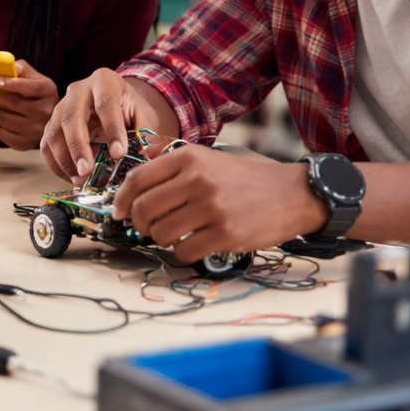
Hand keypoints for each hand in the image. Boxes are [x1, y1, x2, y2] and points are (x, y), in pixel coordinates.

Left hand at [0, 60, 56, 150]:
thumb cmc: (36, 93)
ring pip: (3, 118)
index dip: (13, 84)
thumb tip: (7, 65)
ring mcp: (34, 130)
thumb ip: (21, 69)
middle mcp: (43, 112)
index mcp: (47, 91)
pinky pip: (0, 131)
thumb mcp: (34, 77)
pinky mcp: (24, 143)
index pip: (30, 88)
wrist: (47, 118)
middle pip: (12, 103)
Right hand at [40, 68, 166, 183]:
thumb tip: (148, 154)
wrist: (113, 104)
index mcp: (104, 81)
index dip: (112, 130)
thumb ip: (147, 131)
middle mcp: (77, 90)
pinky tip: (72, 177)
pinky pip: (46, 145)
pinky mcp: (51, 124)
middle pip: (71, 117)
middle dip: (78, 146)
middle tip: (87, 171)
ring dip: (64, 159)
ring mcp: (60, 106)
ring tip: (80, 179)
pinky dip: (56, 164)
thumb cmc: (128, 109)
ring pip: (53, 132)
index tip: (119, 154)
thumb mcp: (144, 114)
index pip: (106, 104)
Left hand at [111, 145, 327, 262]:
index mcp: (189, 158)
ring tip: (174, 235)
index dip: (122, 198)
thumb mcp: (208, 157)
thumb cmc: (245, 179)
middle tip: (146, 228)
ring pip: (161, 233)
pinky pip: (184, 252)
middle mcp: (198, 180)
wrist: (291, 194)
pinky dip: (182, 252)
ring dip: (161, 239)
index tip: (118, 211)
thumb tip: (139, 161)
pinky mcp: (225, 234)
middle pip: (143, 209)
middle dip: (138, 223)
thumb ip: (172, 159)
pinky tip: (193, 244)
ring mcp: (212, 208)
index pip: (138, 179)